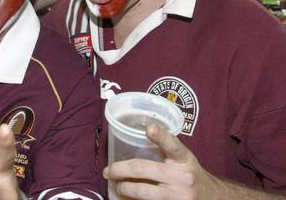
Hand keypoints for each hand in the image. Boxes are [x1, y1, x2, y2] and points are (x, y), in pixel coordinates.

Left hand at [103, 124, 222, 199]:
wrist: (213, 198)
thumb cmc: (190, 174)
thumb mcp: (183, 160)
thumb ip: (164, 150)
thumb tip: (131, 141)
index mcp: (185, 159)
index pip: (173, 145)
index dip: (161, 136)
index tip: (150, 129)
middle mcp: (183, 177)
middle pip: (143, 169)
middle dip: (120, 169)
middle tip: (108, 171)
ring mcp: (178, 196)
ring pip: (142, 191)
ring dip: (124, 188)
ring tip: (117, 185)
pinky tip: (126, 197)